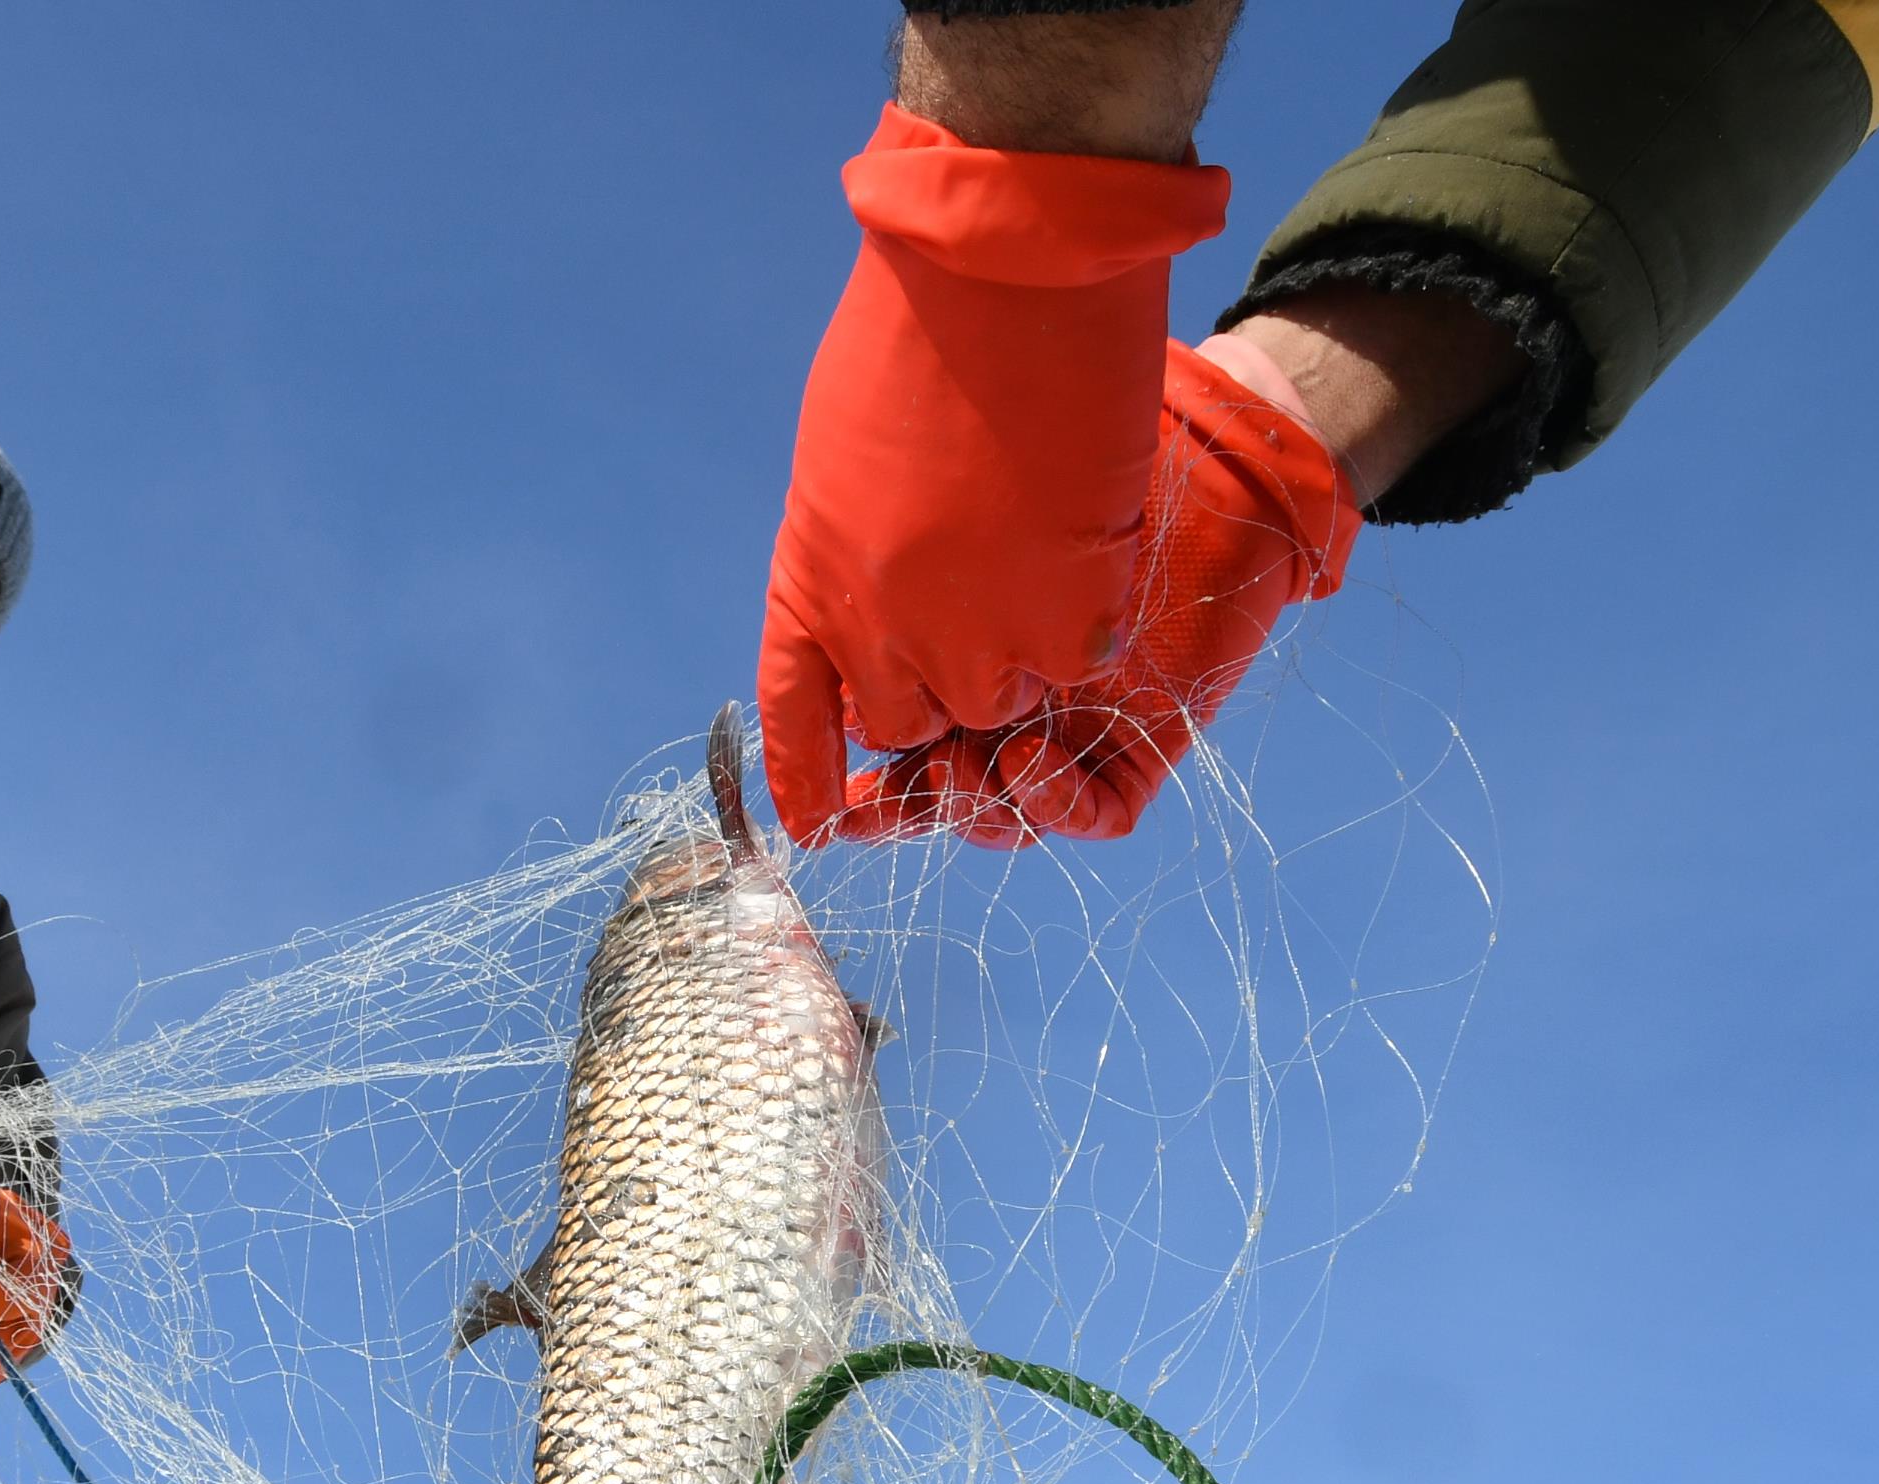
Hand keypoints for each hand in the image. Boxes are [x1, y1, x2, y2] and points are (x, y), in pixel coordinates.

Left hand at [753, 105, 1232, 844]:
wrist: (1004, 270)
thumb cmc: (918, 330)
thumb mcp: (846, 456)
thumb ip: (859, 547)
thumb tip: (884, 598)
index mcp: (809, 582)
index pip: (793, 713)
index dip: (806, 772)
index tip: (819, 820)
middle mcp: (878, 633)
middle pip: (910, 724)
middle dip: (942, 686)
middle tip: (981, 612)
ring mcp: (972, 639)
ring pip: (999, 704)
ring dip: (1020, 650)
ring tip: (1036, 556)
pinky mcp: (1064, 625)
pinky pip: (1076, 666)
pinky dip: (1085, 623)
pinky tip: (1085, 551)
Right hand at [811, 339, 1357, 846]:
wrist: (1195, 435)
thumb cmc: (1055, 420)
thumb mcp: (942, 489)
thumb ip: (879, 569)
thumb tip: (834, 673)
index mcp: (915, 631)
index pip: (857, 728)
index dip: (819, 780)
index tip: (810, 812)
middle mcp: (983, 684)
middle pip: (923, 779)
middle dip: (903, 792)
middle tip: (894, 768)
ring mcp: (1059, 714)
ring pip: (998, 806)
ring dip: (968, 804)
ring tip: (959, 769)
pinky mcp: (1138, 735)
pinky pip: (1093, 809)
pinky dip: (1052, 803)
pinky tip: (1026, 762)